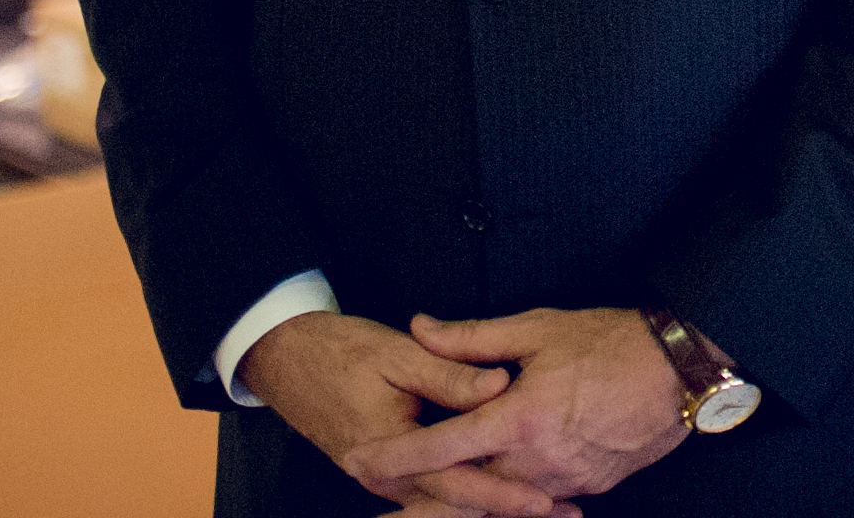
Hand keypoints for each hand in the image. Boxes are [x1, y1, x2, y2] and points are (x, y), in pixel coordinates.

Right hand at [238, 312, 571, 517]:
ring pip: (451, 500)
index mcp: (392, 453)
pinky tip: (501, 489)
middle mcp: (391, 479)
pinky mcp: (392, 471)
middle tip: (567, 509)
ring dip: (496, 503)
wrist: (286, 359)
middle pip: (461, 502)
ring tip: (551, 506)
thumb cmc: (339, 352)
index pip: (460, 482)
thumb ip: (449, 373)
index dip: (506, 493)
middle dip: (512, 509)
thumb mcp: (396, 354)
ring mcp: (390, 480)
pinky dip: (471, 493)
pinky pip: (437, 491)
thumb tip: (500, 385)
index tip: (548, 499)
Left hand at [347, 308, 687, 507]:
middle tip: (382, 494)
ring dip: (466, 496)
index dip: (396, 458)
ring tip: (429, 493)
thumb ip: (471, 337)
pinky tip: (495, 486)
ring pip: (499, 500)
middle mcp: (534, 461)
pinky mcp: (583, 489)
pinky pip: (533, 500)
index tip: (360, 462)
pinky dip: (508, 497)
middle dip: (423, 491)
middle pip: (465, 489)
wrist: (675, 373)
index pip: (442, 447)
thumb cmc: (606, 342)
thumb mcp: (535, 328)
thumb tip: (420, 327)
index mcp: (516, 419)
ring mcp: (561, 482)